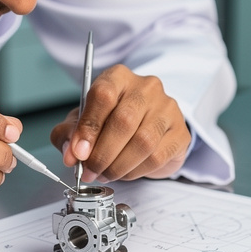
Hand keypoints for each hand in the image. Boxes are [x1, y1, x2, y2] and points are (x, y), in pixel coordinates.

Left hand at [50, 64, 189, 182]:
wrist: (147, 129)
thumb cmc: (111, 121)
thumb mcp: (83, 122)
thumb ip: (70, 134)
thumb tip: (71, 154)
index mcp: (118, 77)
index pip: (103, 95)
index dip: (89, 127)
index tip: (78, 153)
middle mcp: (146, 88)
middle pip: (124, 120)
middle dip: (102, 154)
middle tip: (89, 171)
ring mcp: (167, 109)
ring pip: (142, 142)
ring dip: (118, 166)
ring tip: (105, 174)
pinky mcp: (180, 133)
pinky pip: (157, 157)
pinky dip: (135, 171)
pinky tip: (125, 172)